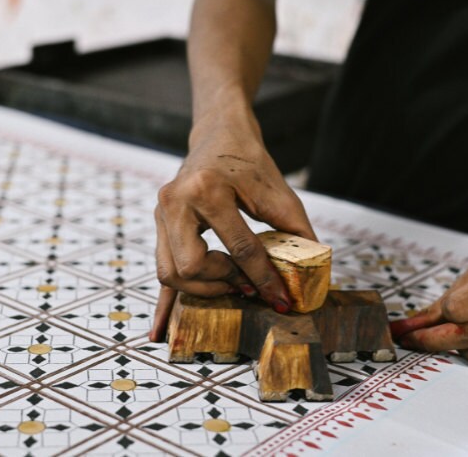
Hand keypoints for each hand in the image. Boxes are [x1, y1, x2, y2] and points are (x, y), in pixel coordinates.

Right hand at [148, 104, 315, 341]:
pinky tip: (161, 332)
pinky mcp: (157, 225)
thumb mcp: (279, 194)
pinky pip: (160, 269)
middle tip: (248, 285)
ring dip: (203, 289)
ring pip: (171, 273)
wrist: (219, 135)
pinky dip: (162, 304)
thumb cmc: (250, 163)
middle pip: (192, 267)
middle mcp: (175, 201)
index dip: (265, 279)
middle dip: (224, 284)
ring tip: (231, 284)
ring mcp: (160, 214)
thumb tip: (311, 278)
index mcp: (207, 189)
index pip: (239, 248)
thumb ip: (296, 234)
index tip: (282, 300)